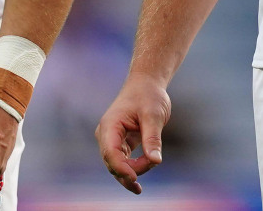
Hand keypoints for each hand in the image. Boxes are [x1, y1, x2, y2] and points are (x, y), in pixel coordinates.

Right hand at [95, 73, 171, 193]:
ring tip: (153, 163)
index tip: (135, 178)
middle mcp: (106, 134)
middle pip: (113, 163)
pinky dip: (135, 167)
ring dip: (134, 170)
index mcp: (110, 125)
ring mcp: (111, 139)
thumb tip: (155, 161)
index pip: (110, 153)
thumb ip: (152, 138)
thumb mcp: (153, 115)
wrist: (146, 84)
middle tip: (153, 163)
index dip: (121, 168)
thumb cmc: (148, 96)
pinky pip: (124, 161)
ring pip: (117, 165)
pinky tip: (147, 167)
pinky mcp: (120, 143)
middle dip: (131, 171)